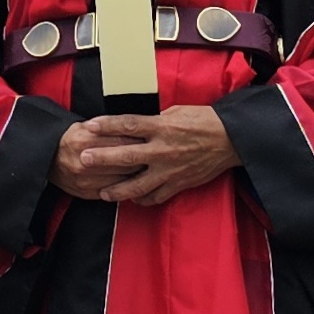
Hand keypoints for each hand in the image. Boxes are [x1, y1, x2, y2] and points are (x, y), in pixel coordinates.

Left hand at [51, 107, 239, 207]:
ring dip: (118, 190)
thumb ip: (153, 121)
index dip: (107, 125)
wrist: (229, 140)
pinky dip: (143, 200)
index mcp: (161, 127)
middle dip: (103, 158)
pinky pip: (156, 197)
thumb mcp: (175, 112)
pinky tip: (133, 200)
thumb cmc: (202, 121)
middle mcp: (162, 149)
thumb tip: (134, 126)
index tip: (90, 126)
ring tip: (103, 193)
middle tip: (84, 160)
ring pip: (138, 185)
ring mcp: (169, 170)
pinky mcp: (178, 184)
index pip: (128, 124)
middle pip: (126, 156)